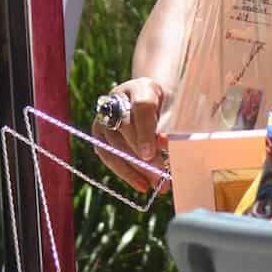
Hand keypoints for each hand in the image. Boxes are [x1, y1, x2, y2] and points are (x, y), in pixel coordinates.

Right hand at [90, 78, 167, 193]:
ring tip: (155, 183)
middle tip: (160, 174)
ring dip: (136, 168)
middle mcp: (117, 100)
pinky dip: (126, 173)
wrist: (148, 100)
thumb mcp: (173, 108)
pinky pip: (109, 156)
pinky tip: (142, 184)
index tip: (154, 151)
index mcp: (140, 87)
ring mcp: (104, 117)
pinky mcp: (99, 135)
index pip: (142, 107)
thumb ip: (169, 125)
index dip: (147, 130)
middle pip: (126, 129)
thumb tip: (166, 146)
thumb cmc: (164, 106)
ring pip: (115, 146)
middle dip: (143, 155)